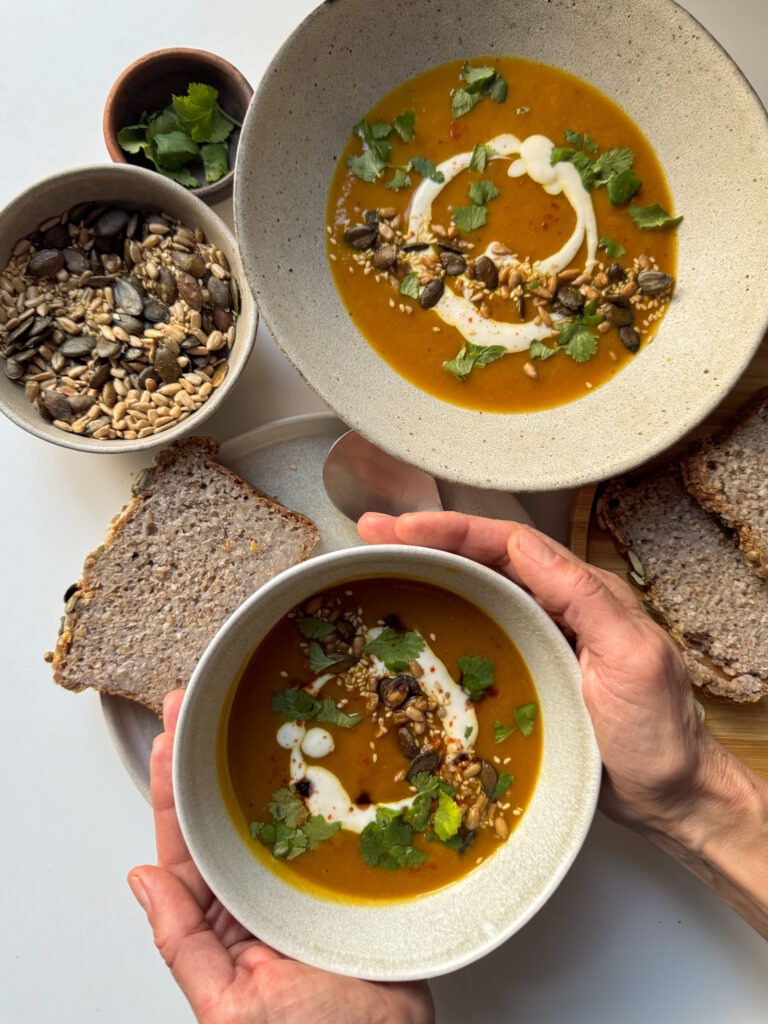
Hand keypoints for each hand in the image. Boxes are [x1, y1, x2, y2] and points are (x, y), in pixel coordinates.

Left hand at [127, 689, 434, 1023]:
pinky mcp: (355, 878)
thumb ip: (185, 945)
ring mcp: (308, 884)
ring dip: (266, 764)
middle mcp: (261, 897)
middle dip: (208, 760)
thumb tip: (142, 882)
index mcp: (224, 925)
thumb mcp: (232, 1007)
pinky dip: (330, 792)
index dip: (171, 790)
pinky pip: (336, 827)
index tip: (164, 739)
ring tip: (248, 714)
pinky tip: (323, 755)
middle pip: (228, 816)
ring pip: (281, 813)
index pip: (185, 846)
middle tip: (195, 706)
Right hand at [358, 512, 767, 937]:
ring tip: (377, 561)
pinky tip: (409, 623)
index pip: (512, 545)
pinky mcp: (526, 673)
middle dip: (428, 541)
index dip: (456, 530)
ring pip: (477, 592)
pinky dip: (440, 618)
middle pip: (485, 561)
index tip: (406, 526)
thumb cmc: (659, 734)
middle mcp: (558, 607)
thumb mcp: (633, 658)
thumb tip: (523, 544)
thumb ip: (584, 597)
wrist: (670, 797)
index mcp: (585, 593)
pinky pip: (478, 635)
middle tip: (373, 533)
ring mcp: (540, 640)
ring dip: (427, 572)